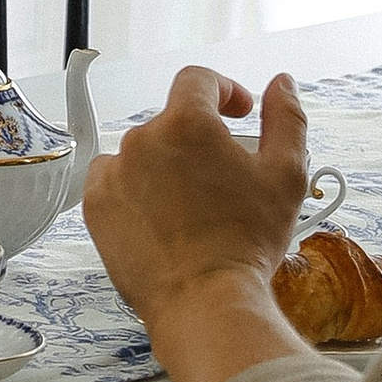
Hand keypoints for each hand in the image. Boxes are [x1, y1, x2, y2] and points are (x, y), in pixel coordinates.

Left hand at [83, 70, 316, 381]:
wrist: (202, 301)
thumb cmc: (246, 242)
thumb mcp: (286, 174)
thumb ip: (286, 118)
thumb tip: (280, 85)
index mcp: (186, 122)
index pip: (198, 80)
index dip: (224, 90)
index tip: (238, 112)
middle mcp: (142, 140)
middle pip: (172, 123)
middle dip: (199, 142)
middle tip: (225, 179)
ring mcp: (113, 173)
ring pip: (143, 153)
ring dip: (166, 166)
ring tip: (193, 207)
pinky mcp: (95, 207)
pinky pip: (115, 183)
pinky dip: (136, 192)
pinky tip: (164, 220)